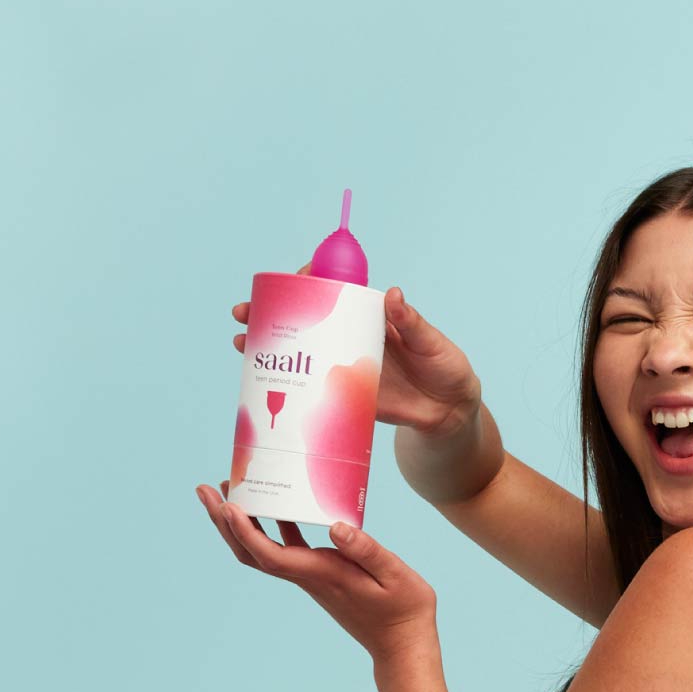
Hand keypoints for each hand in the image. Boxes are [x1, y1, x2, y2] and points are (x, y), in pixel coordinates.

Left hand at [196, 482, 435, 658]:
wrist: (401, 644)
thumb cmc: (404, 609)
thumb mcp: (396, 575)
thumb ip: (367, 550)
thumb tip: (335, 526)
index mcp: (323, 574)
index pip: (271, 554)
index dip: (245, 530)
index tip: (227, 505)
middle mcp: (308, 576)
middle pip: (251, 552)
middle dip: (224, 522)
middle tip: (205, 489)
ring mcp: (309, 578)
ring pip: (261, 551)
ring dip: (238, 524)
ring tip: (226, 491)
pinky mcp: (316, 576)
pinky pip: (282, 550)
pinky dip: (268, 527)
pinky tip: (271, 507)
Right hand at [233, 276, 481, 439]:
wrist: (450, 412)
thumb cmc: (445, 367)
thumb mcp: (432, 344)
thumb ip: (412, 323)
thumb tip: (393, 295)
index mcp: (371, 315)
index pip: (335, 288)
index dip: (309, 280)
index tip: (291, 279)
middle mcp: (351, 335)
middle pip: (306, 318)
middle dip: (272, 313)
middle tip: (244, 312)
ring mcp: (344, 364)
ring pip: (301, 350)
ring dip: (269, 346)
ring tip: (242, 344)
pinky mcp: (345, 394)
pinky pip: (312, 386)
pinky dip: (288, 384)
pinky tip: (262, 382)